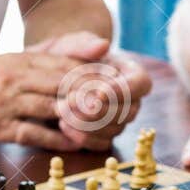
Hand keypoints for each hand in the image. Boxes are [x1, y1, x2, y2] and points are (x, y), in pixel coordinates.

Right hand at [0, 46, 115, 149]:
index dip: (93, 73)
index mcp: (16, 59)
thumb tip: (72, 55)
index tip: (116, 82)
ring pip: (52, 107)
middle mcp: (13, 77)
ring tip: (103, 126)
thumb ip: (36, 57)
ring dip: (79, 118)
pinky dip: (56, 139)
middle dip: (93, 94)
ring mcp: (4, 102)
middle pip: (64, 83)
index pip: (64, 63)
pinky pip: (32, 133)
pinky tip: (74, 144)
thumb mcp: (0, 60)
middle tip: (119, 105)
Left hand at [34, 35, 151, 147]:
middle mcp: (131, 100)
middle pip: (129, 111)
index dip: (121, 91)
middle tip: (68, 102)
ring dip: (87, 125)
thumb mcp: (71, 45)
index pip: (141, 83)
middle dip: (98, 110)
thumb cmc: (66, 57)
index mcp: (130, 73)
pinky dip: (82, 138)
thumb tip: (102, 45)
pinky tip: (63, 126)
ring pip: (115, 130)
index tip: (97, 93)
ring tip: (60, 112)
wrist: (48, 77)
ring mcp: (119, 120)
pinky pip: (102, 145)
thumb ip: (85, 44)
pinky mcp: (104, 137)